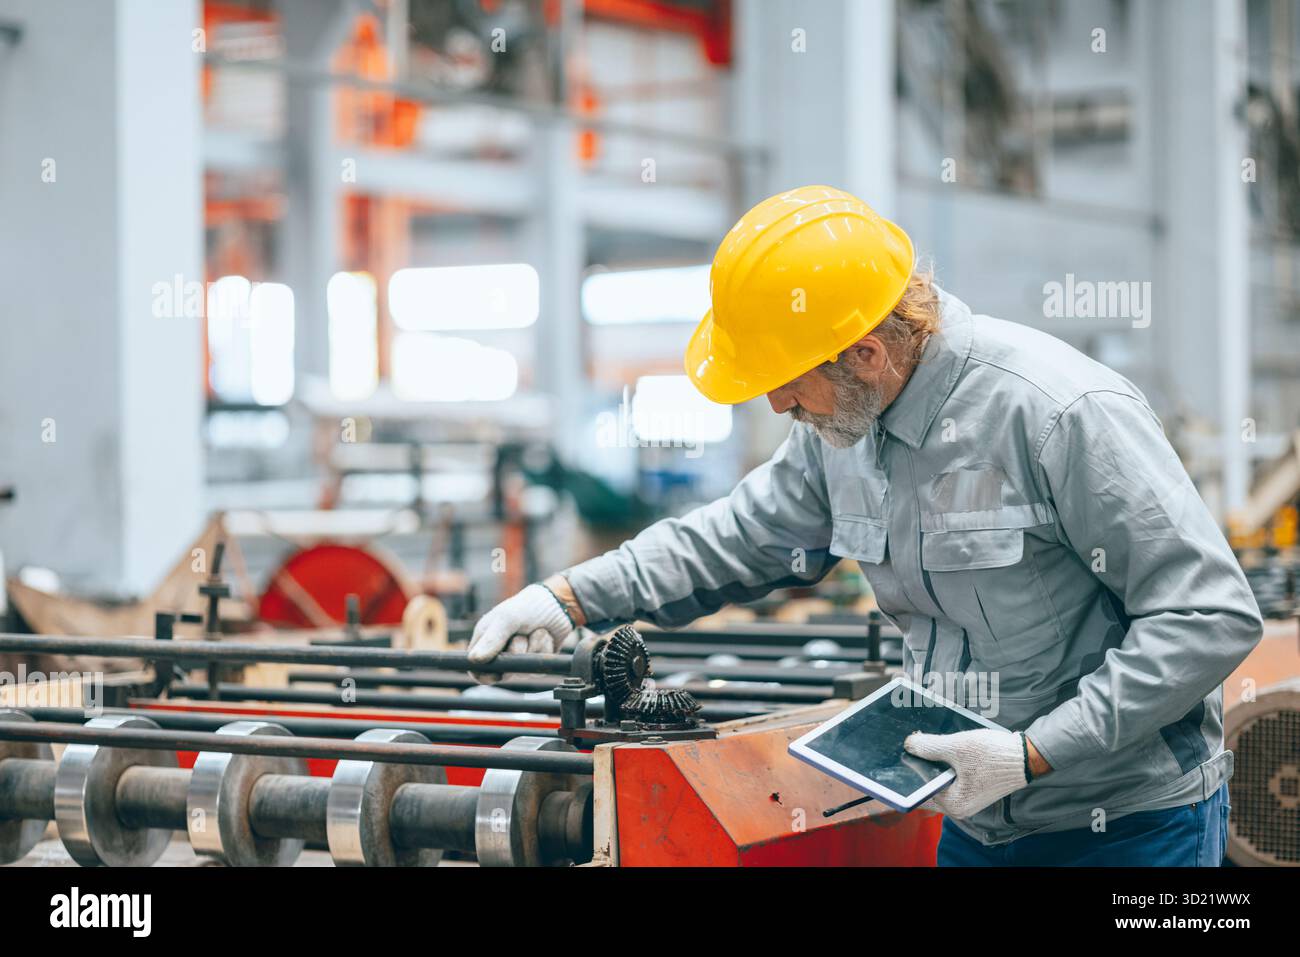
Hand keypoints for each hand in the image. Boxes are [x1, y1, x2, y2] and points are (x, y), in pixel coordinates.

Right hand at [466, 581, 577, 684]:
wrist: (558, 603)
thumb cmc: (527, 606)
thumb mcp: (507, 619)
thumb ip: (491, 640)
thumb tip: (474, 660)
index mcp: (485, 639)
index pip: (476, 667)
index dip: (483, 674)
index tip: (496, 675)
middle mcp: (500, 651)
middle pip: (502, 670)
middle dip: (515, 653)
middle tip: (521, 636)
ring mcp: (518, 657)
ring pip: (521, 669)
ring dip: (531, 648)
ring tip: (534, 630)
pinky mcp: (534, 660)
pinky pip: (537, 665)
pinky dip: (543, 649)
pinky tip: (544, 635)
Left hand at [903, 728, 1029, 818]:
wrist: (1026, 756)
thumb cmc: (994, 756)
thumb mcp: (957, 747)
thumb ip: (929, 747)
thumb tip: (908, 745)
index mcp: (953, 804)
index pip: (920, 789)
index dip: (909, 769)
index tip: (902, 752)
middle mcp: (958, 807)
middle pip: (929, 784)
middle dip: (921, 764)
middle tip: (914, 743)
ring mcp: (965, 799)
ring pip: (939, 779)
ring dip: (933, 762)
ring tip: (928, 742)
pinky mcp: (971, 789)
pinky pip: (950, 777)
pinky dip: (945, 764)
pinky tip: (943, 748)